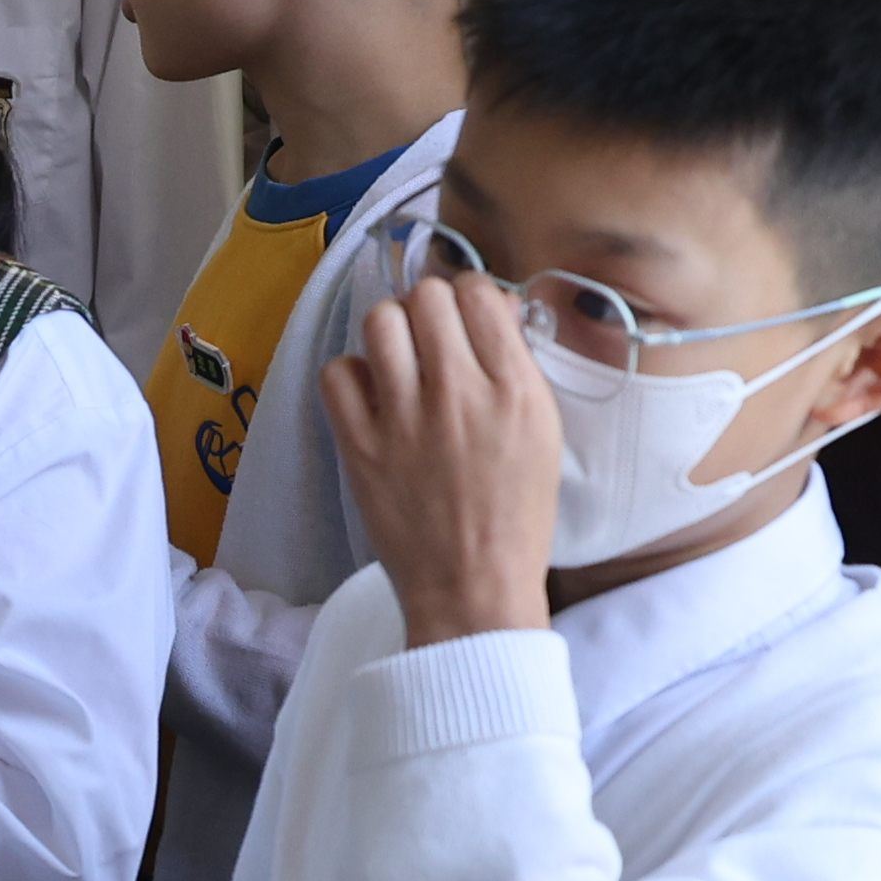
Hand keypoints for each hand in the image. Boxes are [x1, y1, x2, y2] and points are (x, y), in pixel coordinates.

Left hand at [324, 276, 559, 644]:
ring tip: (399, 359)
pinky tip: (370, 395)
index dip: (469, 296)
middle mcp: (457, 392)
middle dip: (428, 308)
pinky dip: (351, 374)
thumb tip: (489, 310)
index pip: (477, 293)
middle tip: (431, 338)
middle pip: (425, 297)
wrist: (473, 587)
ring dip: (390, 331)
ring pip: (379, 321)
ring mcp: (403, 417)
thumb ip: (517, 368)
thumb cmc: (515, 515)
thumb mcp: (542, 434)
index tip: (467, 318)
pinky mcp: (359, 445)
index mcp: (513, 389)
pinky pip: (338, 372)